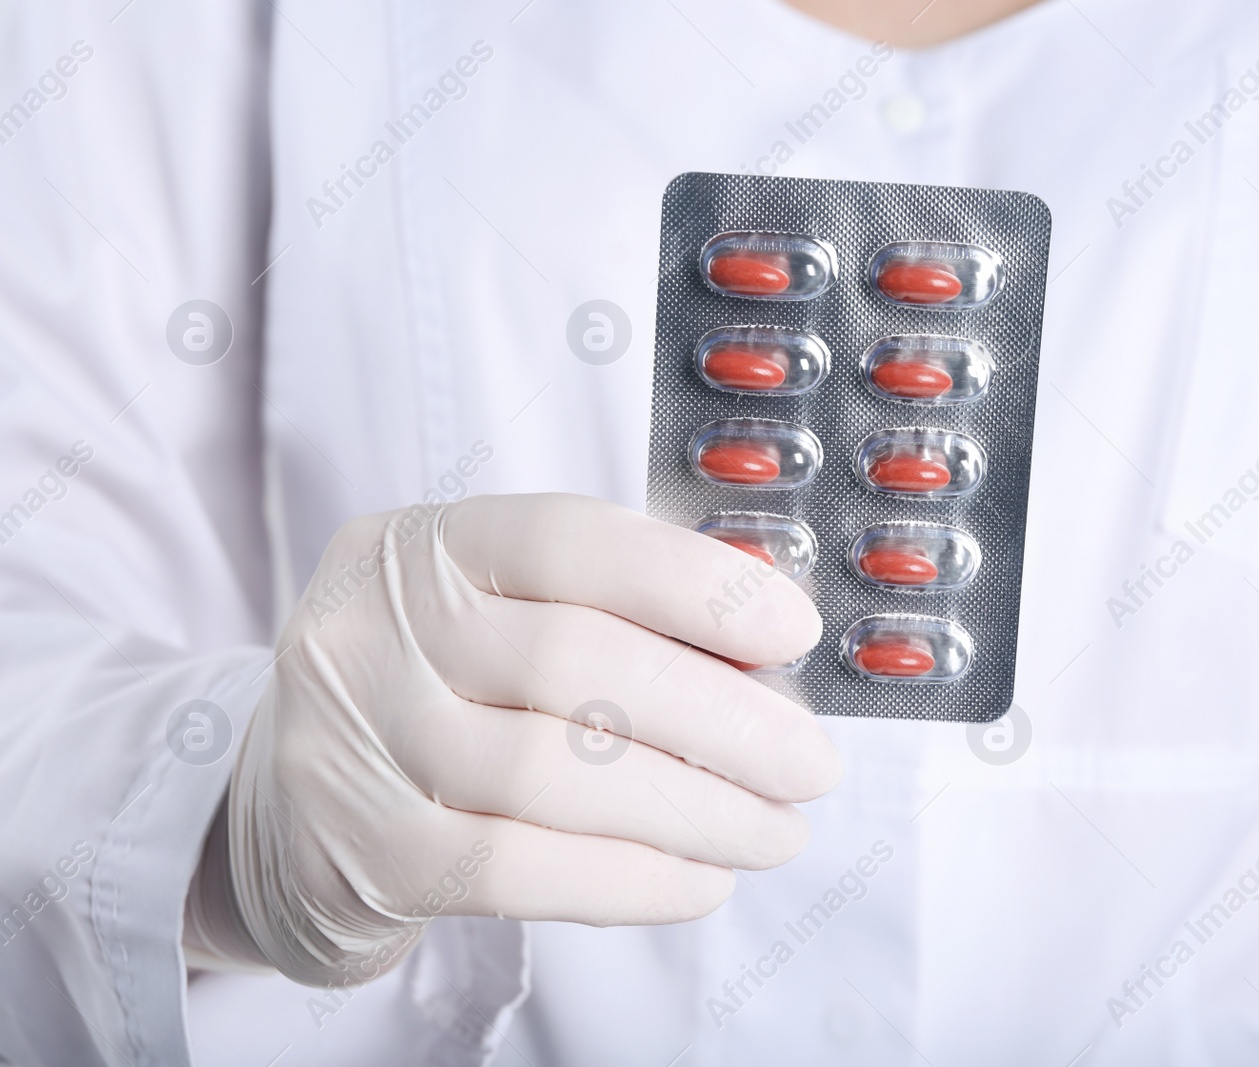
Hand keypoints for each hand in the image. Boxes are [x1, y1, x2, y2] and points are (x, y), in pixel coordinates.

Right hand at [200, 494, 837, 984]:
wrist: (284, 812)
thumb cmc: (434, 700)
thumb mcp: (494, 620)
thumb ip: (609, 616)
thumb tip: (764, 652)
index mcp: (421, 547)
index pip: (570, 540)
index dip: (695, 581)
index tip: (793, 630)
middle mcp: (372, 631)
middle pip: (579, 665)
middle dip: (725, 719)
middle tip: (809, 763)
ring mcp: (354, 744)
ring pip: (559, 775)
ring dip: (698, 810)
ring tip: (775, 831)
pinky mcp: (365, 854)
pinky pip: (522, 870)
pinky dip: (633, 880)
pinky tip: (700, 881)